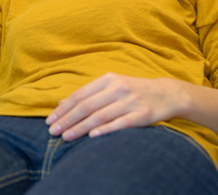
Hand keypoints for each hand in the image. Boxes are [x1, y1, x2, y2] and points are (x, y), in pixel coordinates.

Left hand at [45, 73, 183, 140]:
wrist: (167, 94)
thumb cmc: (132, 92)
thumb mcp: (110, 87)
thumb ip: (88, 94)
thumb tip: (61, 103)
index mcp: (107, 79)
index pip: (79, 95)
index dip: (63, 109)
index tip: (50, 120)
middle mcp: (118, 88)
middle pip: (86, 106)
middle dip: (67, 120)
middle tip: (53, 131)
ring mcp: (131, 101)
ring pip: (100, 116)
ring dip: (80, 128)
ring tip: (66, 137)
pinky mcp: (143, 114)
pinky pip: (121, 123)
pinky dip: (105, 129)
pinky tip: (92, 136)